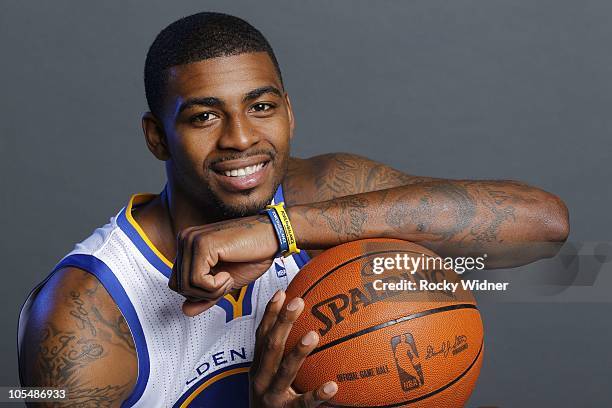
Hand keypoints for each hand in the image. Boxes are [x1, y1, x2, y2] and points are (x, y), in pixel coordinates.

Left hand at [168, 214, 278, 315]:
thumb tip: (185, 311)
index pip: (177, 282)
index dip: (199, 293)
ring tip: (228, 278)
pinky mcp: (202, 244)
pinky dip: (215, 286)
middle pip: (178, 285)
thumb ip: (205, 295)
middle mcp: (185, 239)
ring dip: (211, 291)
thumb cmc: (252, 255)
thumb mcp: (225, 282)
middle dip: (204, 294)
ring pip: (186, 285)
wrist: (272, 237)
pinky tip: (228, 275)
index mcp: (188, 245)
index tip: (221, 283)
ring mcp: (192, 240)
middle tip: (226, 282)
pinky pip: (197, 280)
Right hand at [250, 290, 338, 406]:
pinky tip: (333, 386)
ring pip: (285, 371)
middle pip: (271, 346)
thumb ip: (281, 358)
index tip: (282, 292)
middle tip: (298, 302)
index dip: (270, 313)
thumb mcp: (269, 379)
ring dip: (298, 352)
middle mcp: (261, 380)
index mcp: (258, 368)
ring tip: (313, 335)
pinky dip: (318, 394)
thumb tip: (308, 330)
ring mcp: (272, 397)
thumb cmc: (271, 404)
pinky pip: (304, 403)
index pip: (261, 335)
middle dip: (283, 321)